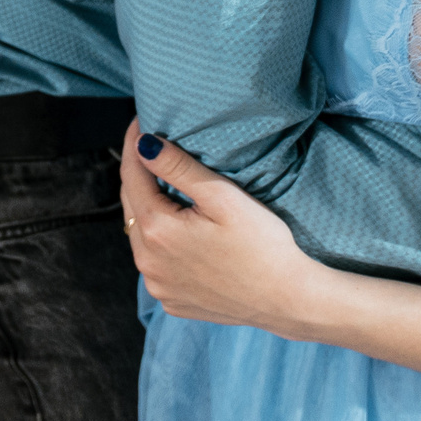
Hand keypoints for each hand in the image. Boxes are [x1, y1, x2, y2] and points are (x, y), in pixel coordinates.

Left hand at [119, 121, 339, 337]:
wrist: (288, 300)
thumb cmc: (263, 245)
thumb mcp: (223, 197)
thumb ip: (179, 168)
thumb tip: (144, 144)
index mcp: (158, 231)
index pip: (131, 175)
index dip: (133, 144)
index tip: (140, 120)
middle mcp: (148, 262)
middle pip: (132, 205)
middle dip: (139, 175)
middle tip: (154, 150)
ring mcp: (157, 285)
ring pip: (140, 235)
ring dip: (148, 210)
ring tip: (166, 187)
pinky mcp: (170, 300)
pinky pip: (155, 263)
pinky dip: (160, 243)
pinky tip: (180, 232)